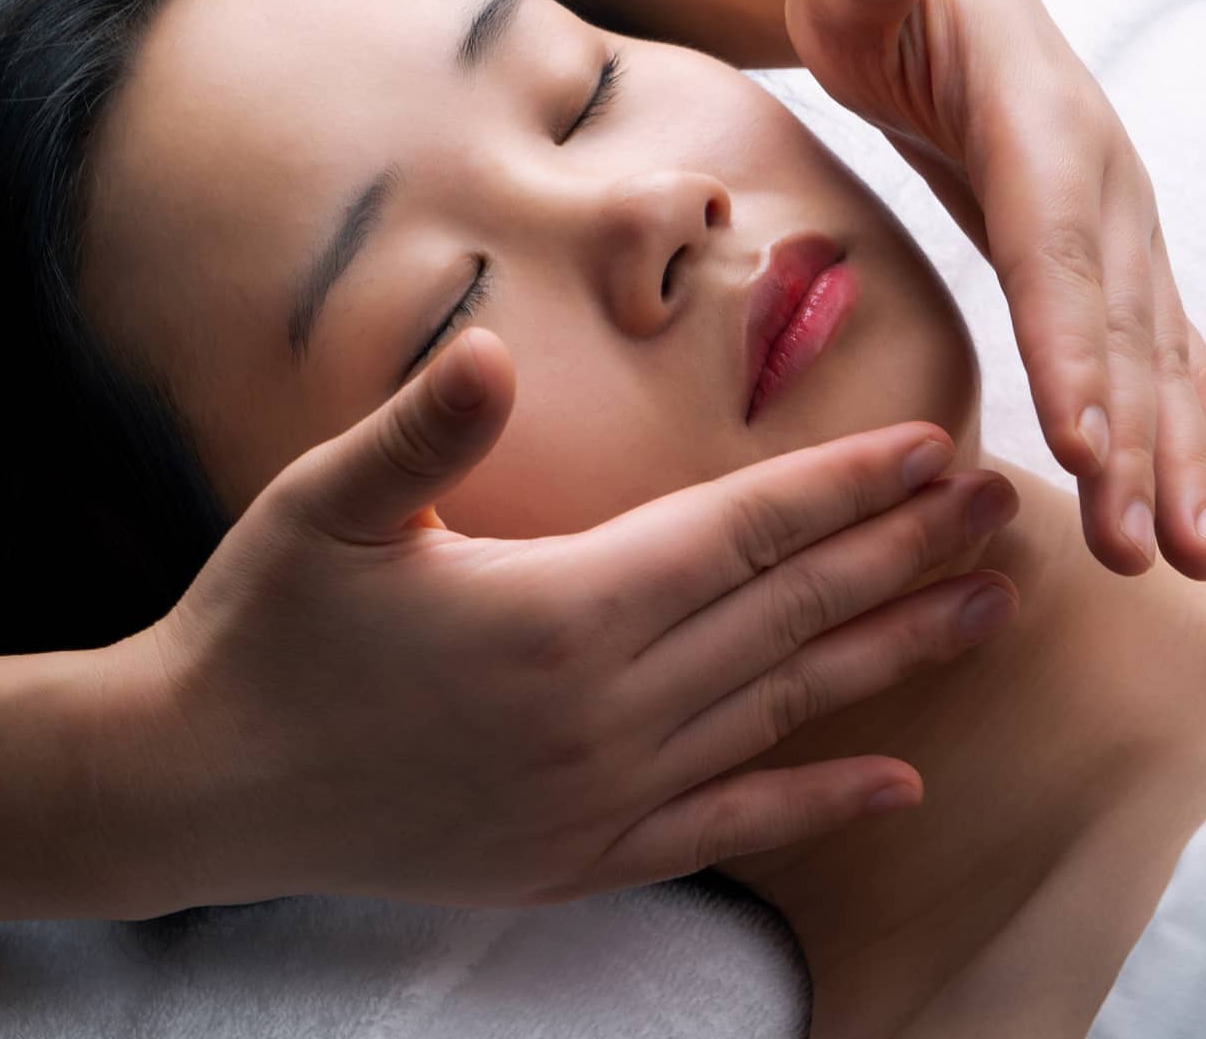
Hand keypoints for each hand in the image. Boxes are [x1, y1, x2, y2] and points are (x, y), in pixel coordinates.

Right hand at [104, 326, 1018, 915]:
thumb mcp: (326, 506)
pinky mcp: (583, 854)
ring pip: (784, 709)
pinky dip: (820, 801)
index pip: (742, 533)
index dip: (844, 488)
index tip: (935, 450)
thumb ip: (424, 429)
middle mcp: (605, 709)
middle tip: (1003, 512)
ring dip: (892, 655)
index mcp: (559, 610)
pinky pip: (731, 823)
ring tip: (984, 609)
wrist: (201, 786)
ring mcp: (603, 793)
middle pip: (789, 614)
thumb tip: (498, 352)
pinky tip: (902, 784)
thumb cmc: (265, 628)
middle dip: (900, 552)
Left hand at [782, 0, 1205, 580]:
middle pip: (1122, 321)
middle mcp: (1100, 178)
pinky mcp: (1108, 263)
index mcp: (1036, 116)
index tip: (1079, 440)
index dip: (1069, 337)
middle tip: (1150, 551)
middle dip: (1139, 439)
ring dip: (1188, 460)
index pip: (1051, 238)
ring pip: (1162, 357)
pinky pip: (1160, 361)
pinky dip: (1191, 438)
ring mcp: (1116, 224)